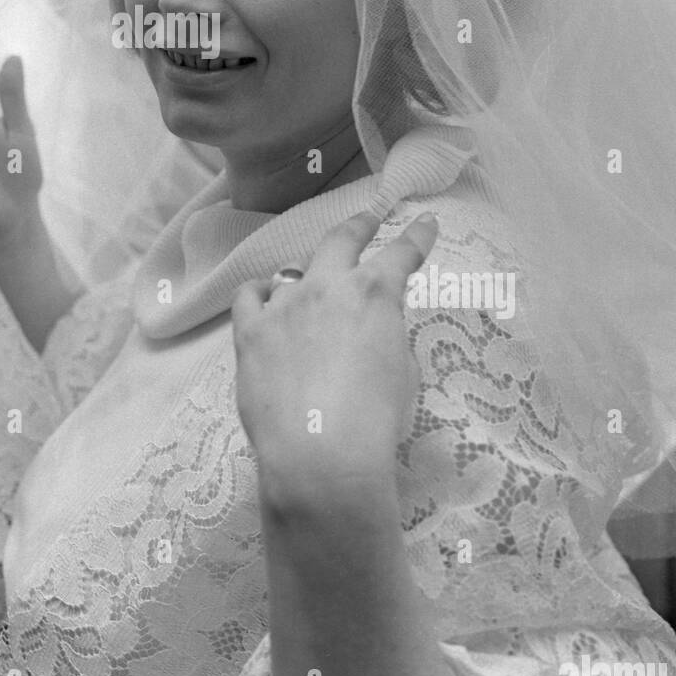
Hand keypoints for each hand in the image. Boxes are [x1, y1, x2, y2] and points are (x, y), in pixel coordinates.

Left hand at [231, 211, 438, 511]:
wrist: (321, 454)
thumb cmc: (375, 421)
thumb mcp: (403, 372)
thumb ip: (387, 336)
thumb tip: (369, 328)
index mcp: (374, 295)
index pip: (402, 255)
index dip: (417, 237)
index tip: (425, 222)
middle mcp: (327, 288)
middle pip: (341, 240)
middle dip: (359, 226)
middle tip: (368, 220)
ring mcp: (284, 305)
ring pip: (294, 271)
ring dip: (309, 274)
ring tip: (313, 282)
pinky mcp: (250, 330)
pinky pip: (250, 296)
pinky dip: (261, 293)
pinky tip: (266, 298)